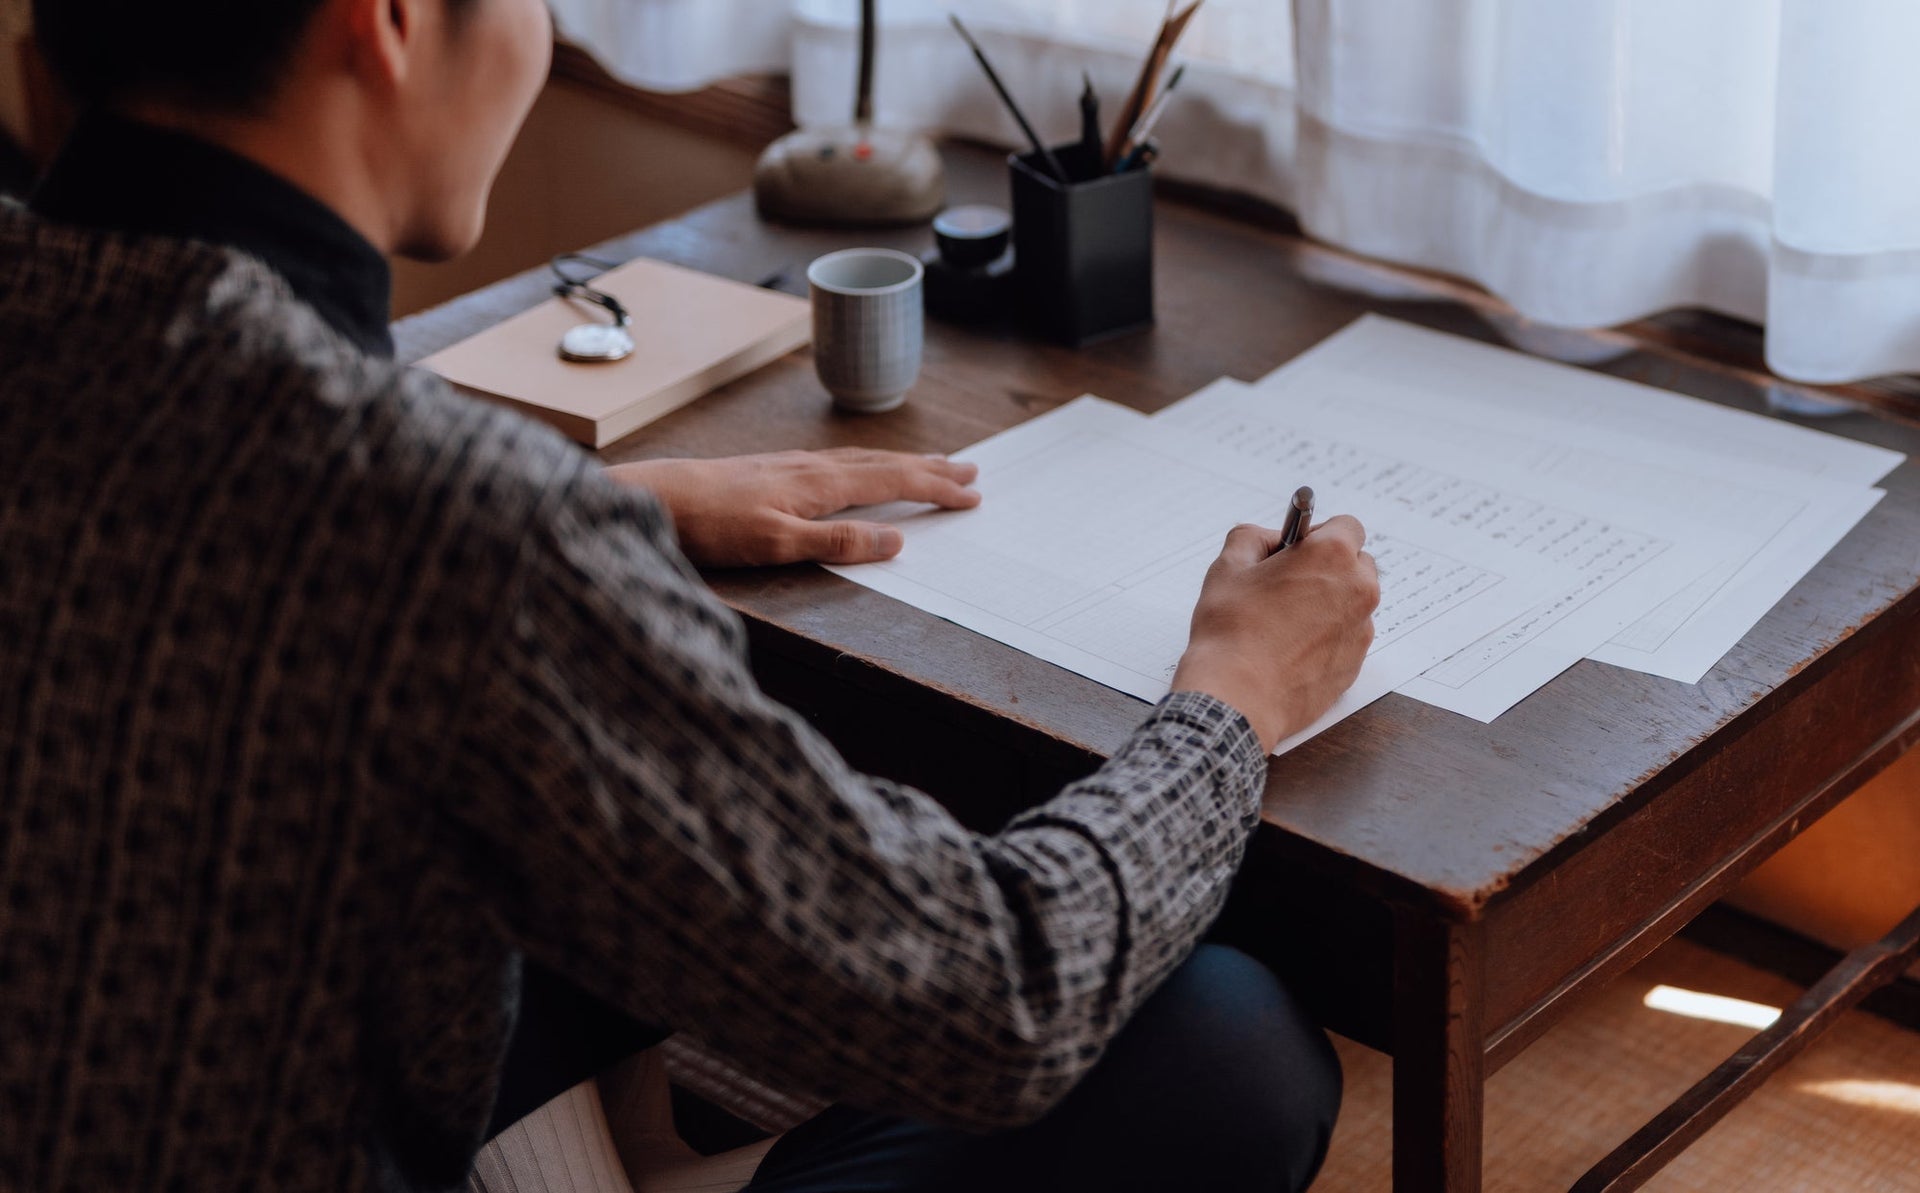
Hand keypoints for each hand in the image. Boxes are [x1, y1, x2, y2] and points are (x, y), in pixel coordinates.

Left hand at [606, 448, 980, 567]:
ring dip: (904, 463)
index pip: (895, 483)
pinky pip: (842, 461)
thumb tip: (896, 543)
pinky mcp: (776, 470)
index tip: (971, 495)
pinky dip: (871, 464)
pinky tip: (864, 469)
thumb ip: (838, 544)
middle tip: (971, 470)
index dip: (936, 489)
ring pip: (865, 459)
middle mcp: (814, 467)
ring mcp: (794, 465)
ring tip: (932, 464)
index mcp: (822, 484)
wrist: (658, 497)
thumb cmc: (713, 525)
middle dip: (932, 468)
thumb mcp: (778, 544)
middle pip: (887, 464)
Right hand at [1170, 517, 1379, 752]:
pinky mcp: (1356, 664)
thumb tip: (1270, 541)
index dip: (1318, 534)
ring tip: (1285, 622)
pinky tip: (1291, 649)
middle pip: (1357, 564)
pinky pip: (1347, 638)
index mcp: (1332, 555)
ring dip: (1329, 604)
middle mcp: (1358, 589)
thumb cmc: (1231, 631)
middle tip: (1289, 584)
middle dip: (1329, 568)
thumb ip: (1252, 538)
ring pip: (1352, 603)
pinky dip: (1327, 638)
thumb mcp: (1228, 567)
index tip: (1297, 549)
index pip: (1347, 526)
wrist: (1238, 696)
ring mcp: (1361, 630)